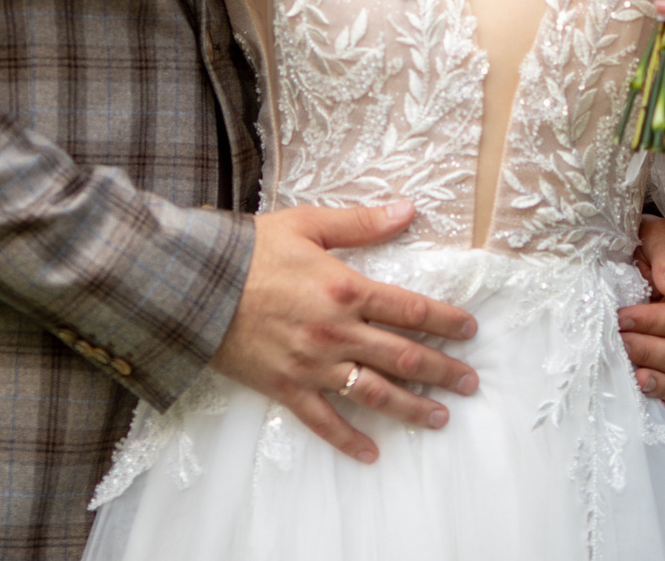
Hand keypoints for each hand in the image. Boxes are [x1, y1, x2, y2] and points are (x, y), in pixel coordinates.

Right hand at [207, 200, 480, 463]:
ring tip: (440, 418)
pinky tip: (372, 454)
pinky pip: (324, 421)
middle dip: (443, 371)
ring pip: (374, 393)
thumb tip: (407, 210)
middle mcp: (337, 332)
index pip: (412, 310)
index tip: (470, 331)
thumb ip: (361, 223)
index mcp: (346, 289)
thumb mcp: (308, 224)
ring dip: (412, 408)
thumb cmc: (250, 251)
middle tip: (470, 383)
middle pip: (404, 357)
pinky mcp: (287, 388)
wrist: (194, 285)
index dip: (447, 321)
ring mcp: (313, 365)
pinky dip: (349, 440)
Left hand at [621, 215, 664, 414]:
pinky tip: (643, 403)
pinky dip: (663, 404)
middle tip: (616, 342)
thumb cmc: (647, 240)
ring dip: (657, 384)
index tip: (620, 317)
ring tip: (633, 381)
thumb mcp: (658, 234)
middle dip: (647, 350)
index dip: (652, 322)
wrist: (634, 251)